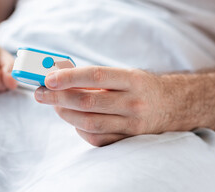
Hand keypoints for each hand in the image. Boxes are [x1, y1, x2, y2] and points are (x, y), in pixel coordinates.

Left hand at [34, 66, 178, 146]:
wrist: (173, 105)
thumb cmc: (141, 86)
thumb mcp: (124, 74)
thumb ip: (95, 77)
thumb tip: (59, 76)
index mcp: (132, 80)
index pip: (95, 76)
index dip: (69, 77)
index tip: (48, 78)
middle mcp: (134, 102)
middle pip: (88, 102)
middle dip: (58, 97)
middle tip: (40, 93)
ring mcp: (132, 124)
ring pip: (89, 123)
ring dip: (65, 114)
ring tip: (54, 105)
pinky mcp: (129, 140)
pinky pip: (97, 139)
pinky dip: (79, 129)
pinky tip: (73, 119)